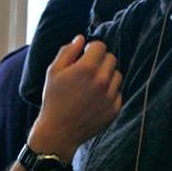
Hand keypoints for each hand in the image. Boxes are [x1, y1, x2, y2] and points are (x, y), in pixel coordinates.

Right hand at [27, 35, 121, 160]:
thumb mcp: (53, 71)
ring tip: (91, 85)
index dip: (91, 48)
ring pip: (117, 75)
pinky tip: (94, 98)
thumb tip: (81, 39)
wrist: (59, 131)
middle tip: (86, 71)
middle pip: (111, 58)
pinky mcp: (115, 109)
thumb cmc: (53, 99)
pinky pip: (118, 92)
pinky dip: (109, 92)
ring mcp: (110, 96)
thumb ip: (68, 51)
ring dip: (106, 75)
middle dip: (100, 60)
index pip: (100, 46)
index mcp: (87, 68)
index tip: (84, 56)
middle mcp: (102, 80)